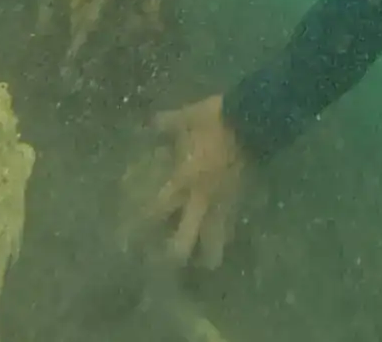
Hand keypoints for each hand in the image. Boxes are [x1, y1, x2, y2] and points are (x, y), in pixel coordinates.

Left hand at [149, 94, 245, 268]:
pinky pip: (230, 223)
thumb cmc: (215, 119)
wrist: (252, 120)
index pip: (158, 209)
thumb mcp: (186, 116)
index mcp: (183, 178)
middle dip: (174, 254)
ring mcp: (222, 201)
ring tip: (202, 264)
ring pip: (214, 239)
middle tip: (164, 262)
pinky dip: (225, 234)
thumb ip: (165, 123)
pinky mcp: (240, 198)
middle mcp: (200, 197)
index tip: (129, 235)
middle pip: (186, 238)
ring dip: (208, 254)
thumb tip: (148, 124)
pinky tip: (222, 240)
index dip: (143, 223)